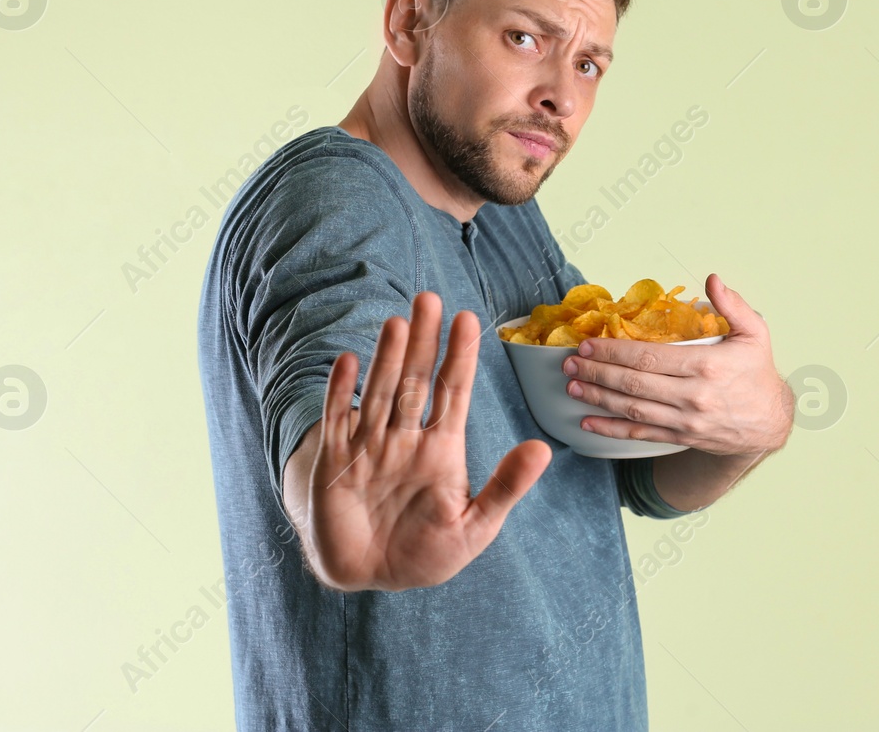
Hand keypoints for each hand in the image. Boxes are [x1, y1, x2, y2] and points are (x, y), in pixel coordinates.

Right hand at [305, 292, 552, 591]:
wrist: (371, 579)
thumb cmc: (428, 552)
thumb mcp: (475, 526)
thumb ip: (506, 487)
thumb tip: (543, 449)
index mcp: (442, 450)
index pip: (454, 393)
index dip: (460, 356)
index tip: (468, 319)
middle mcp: (405, 440)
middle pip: (416, 381)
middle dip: (424, 342)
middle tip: (429, 298)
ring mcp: (369, 448)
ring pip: (380, 394)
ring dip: (388, 360)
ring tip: (398, 324)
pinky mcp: (334, 464)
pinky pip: (336, 423)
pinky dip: (340, 394)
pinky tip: (347, 361)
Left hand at [561, 273, 793, 455]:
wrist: (771, 422)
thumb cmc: (758, 373)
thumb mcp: (756, 333)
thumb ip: (733, 305)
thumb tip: (712, 280)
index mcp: (707, 366)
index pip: (650, 357)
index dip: (615, 350)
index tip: (590, 342)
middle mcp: (693, 396)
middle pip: (635, 383)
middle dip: (598, 371)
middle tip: (570, 361)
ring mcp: (685, 421)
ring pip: (633, 410)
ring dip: (598, 397)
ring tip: (572, 384)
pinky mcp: (681, 437)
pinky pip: (640, 435)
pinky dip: (611, 430)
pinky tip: (588, 423)